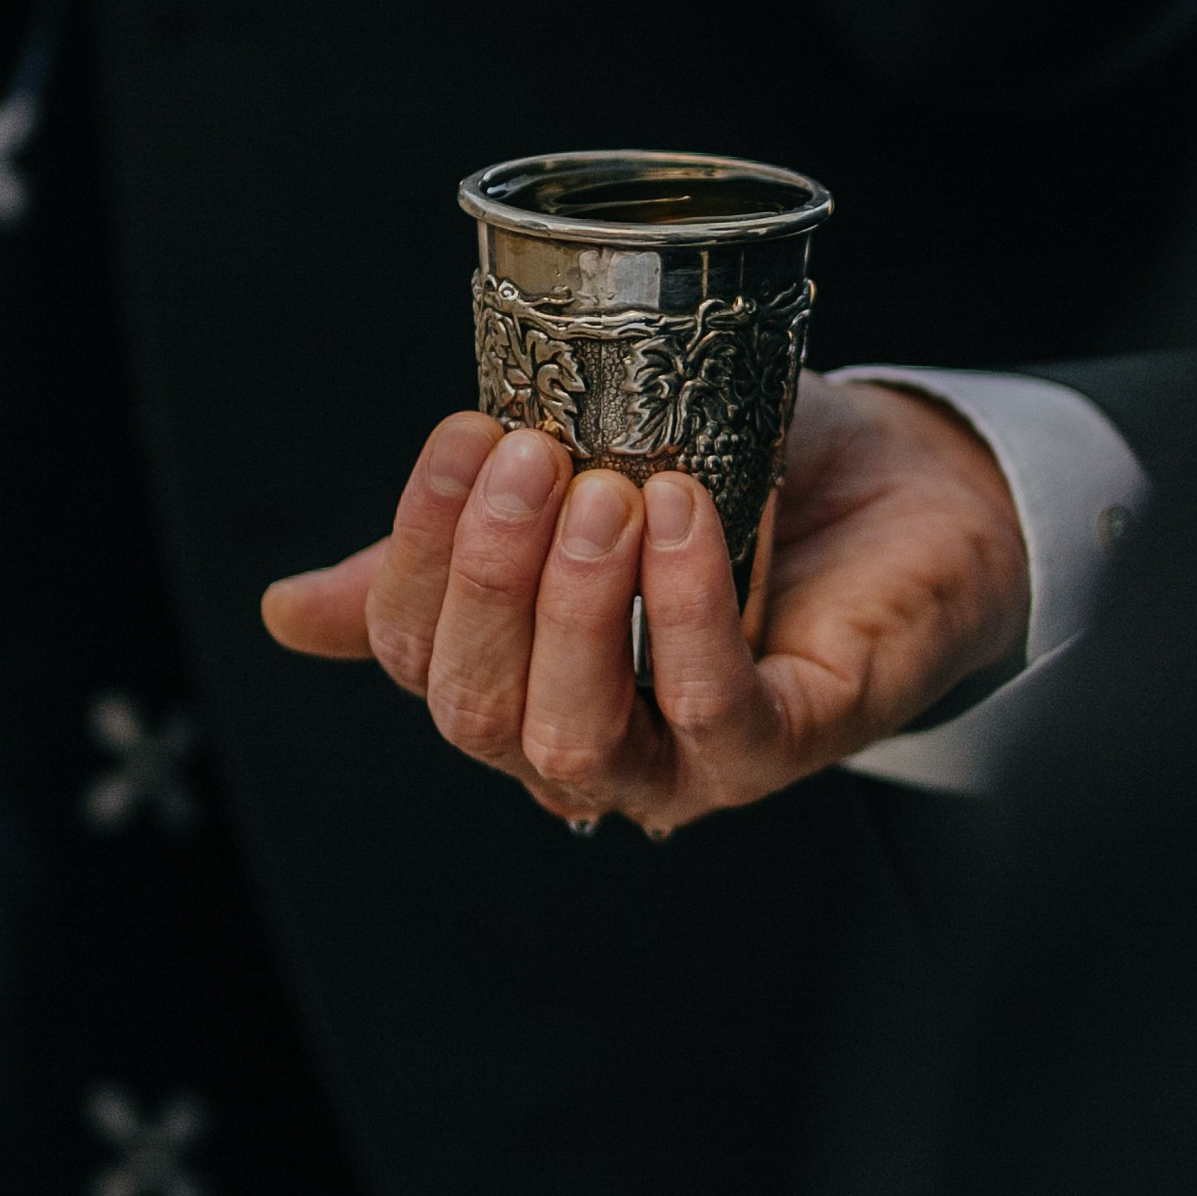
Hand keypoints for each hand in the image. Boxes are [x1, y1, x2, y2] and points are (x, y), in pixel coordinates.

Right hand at [263, 372, 1030, 834]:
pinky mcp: (781, 745)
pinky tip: (682, 513)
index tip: (466, 434)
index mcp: (517, 679)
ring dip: (571, 608)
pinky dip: (683, 609)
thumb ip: (453, 541)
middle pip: (473, 708)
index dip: (419, 546)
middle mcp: (583, 742)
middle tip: (531, 455)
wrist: (908, 487)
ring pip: (571, 739)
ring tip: (608, 491)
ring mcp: (681, 762)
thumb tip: (288, 614)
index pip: (413, 650)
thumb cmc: (744, 490)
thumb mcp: (584, 479)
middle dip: (486, 574)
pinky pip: (710, 708)